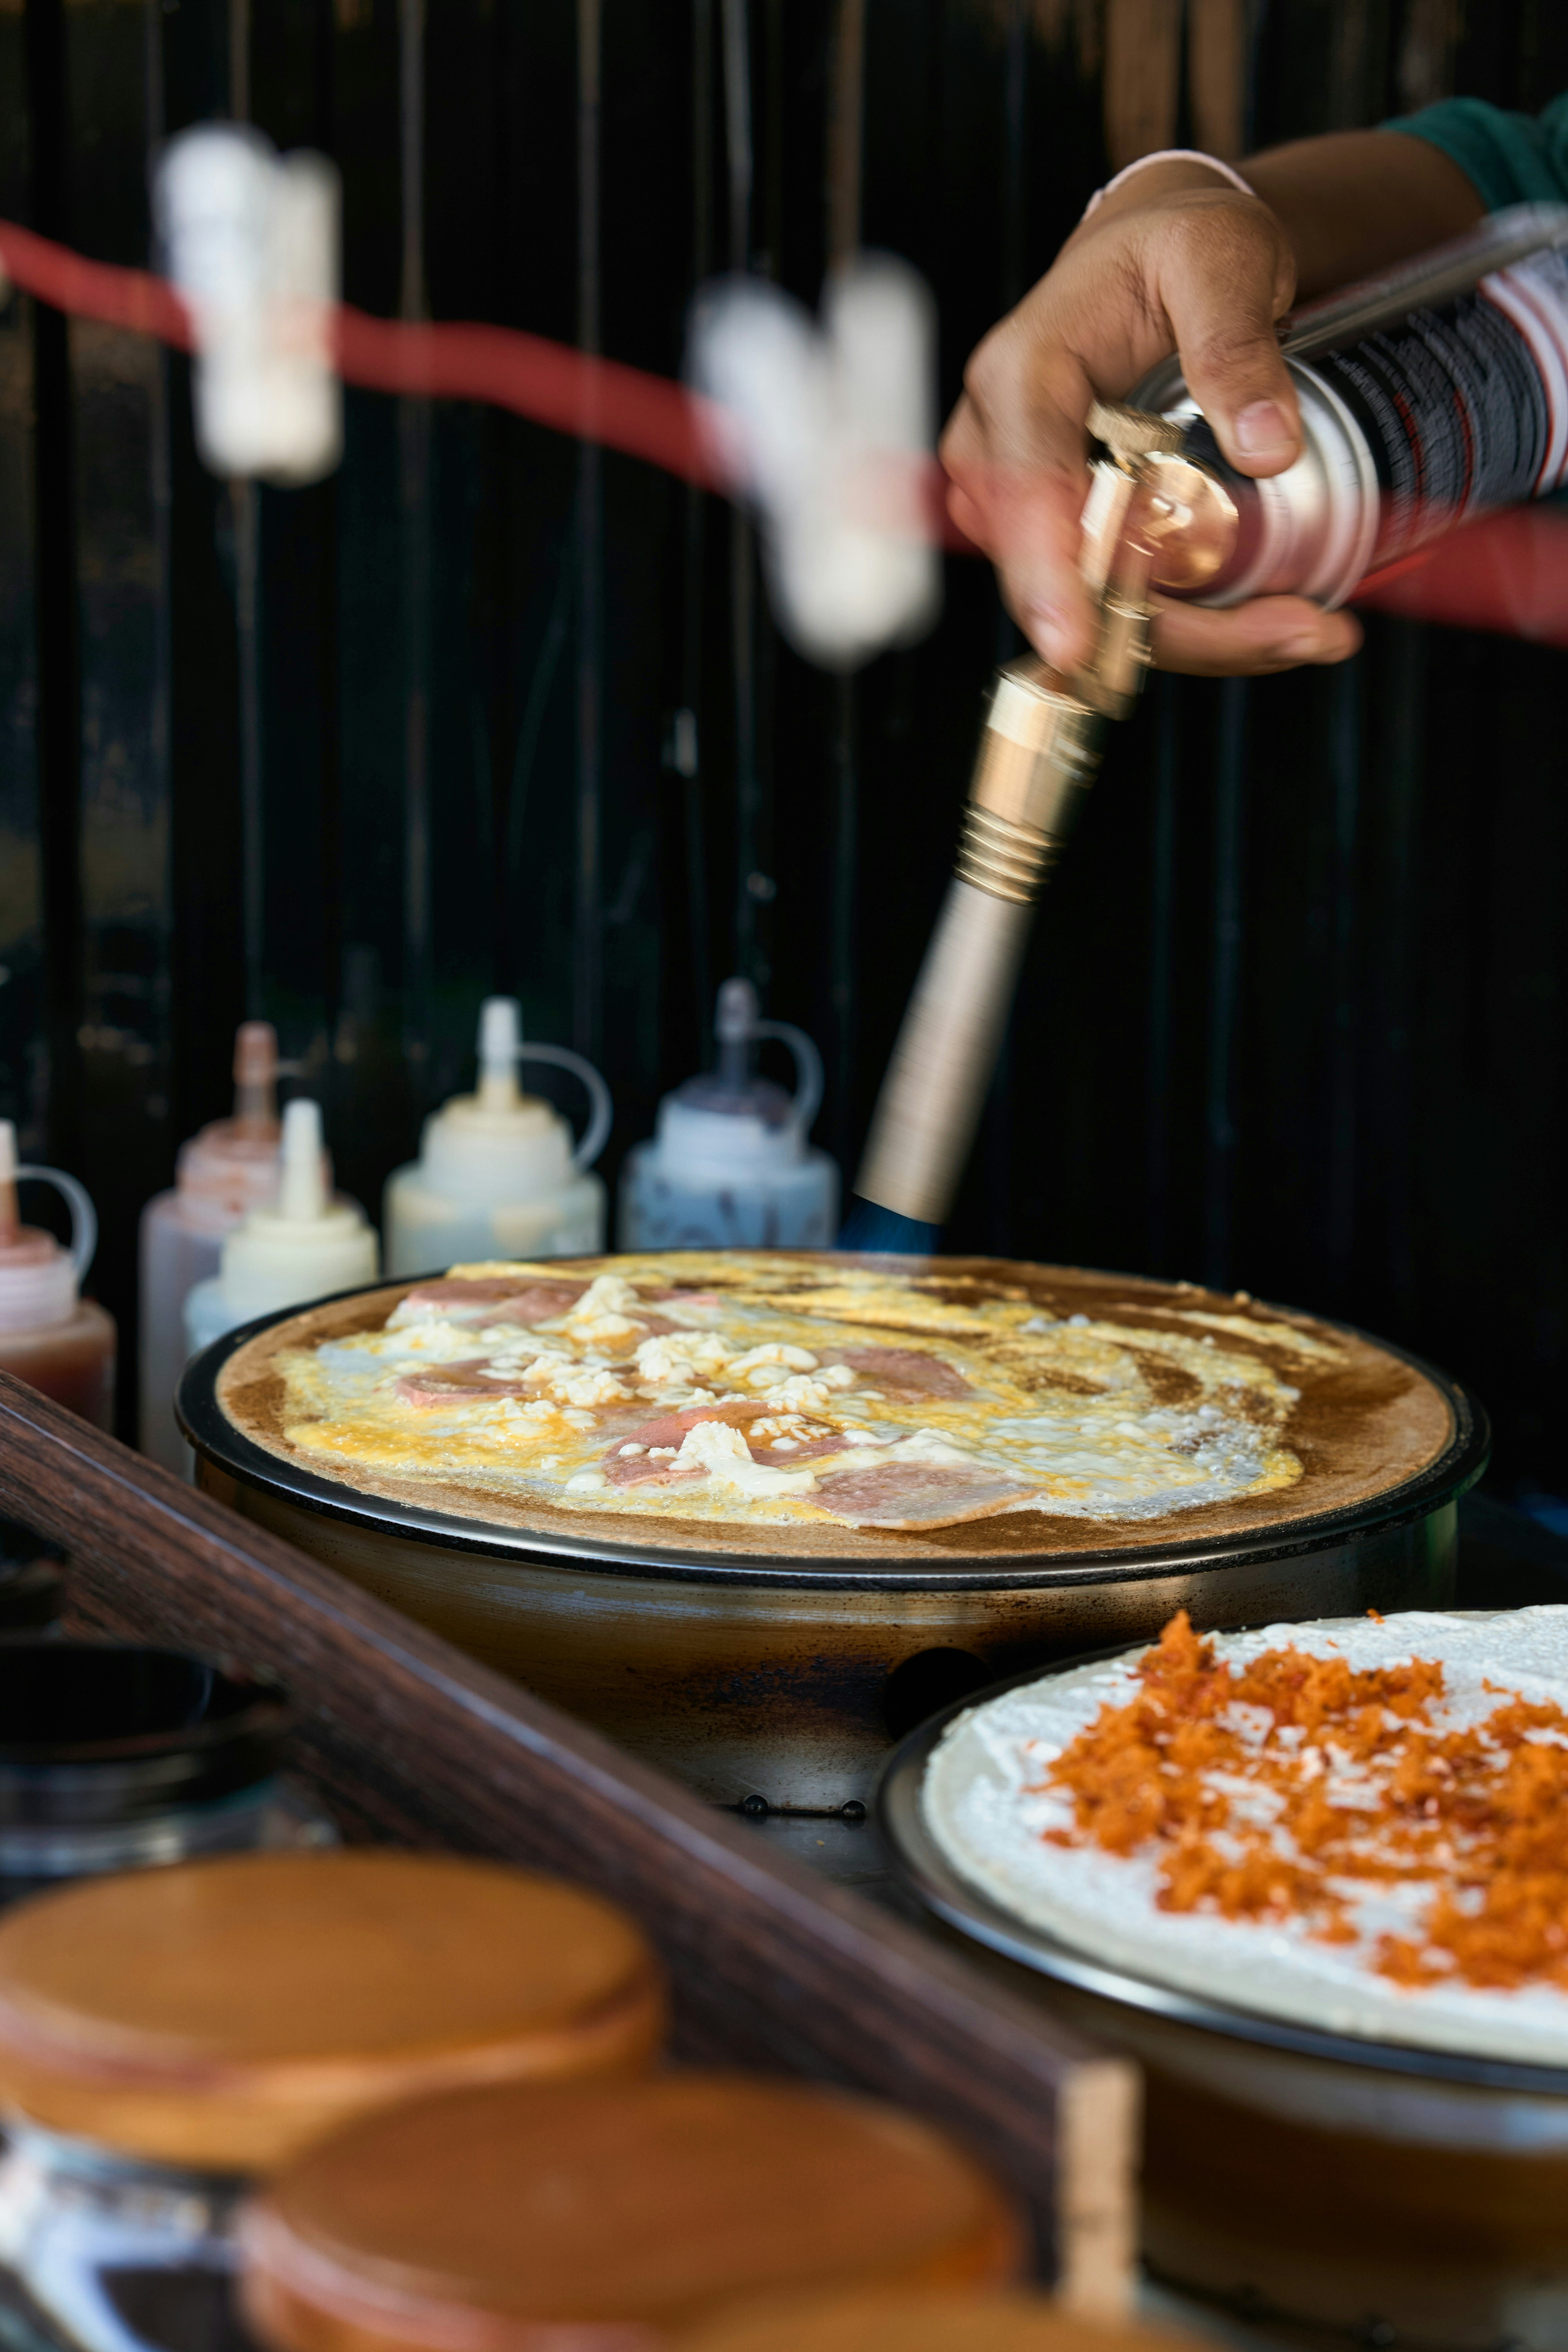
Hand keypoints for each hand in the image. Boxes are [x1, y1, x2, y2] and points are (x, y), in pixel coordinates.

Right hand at [941, 159, 1362, 677]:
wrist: (1164, 245)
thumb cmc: (1182, 242)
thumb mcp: (1223, 259)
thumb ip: (1237, 343)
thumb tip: (1265, 449)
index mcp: (1022, 378)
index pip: (1026, 493)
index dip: (1052, 578)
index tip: (1078, 649)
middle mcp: (1005, 452)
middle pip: (1066, 578)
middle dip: (1178, 629)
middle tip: (1308, 635)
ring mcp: (1031, 504)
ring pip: (1098, 608)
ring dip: (1205, 639)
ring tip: (1315, 632)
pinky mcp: (1070, 532)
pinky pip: (1121, 601)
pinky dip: (1199, 623)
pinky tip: (1275, 620)